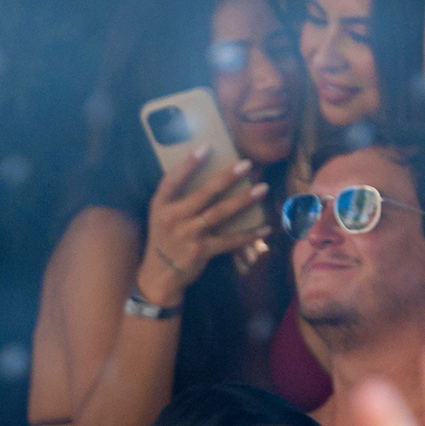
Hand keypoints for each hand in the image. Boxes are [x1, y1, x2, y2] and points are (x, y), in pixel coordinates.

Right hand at [137, 154, 264, 302]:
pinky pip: (229, 240)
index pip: (172, 180)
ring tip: (261, 189)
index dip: (188, 164)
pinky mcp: (200, 251)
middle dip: (227, 177)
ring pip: (220, 213)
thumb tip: (211, 177)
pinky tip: (265, 228)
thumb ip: (177, 200)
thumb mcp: (160, 217)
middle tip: (247, 164)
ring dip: (243, 200)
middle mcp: (172, 218)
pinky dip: (249, 235)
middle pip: (204, 193)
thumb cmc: (164, 241)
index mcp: (160, 206)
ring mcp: (187, 235)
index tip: (206, 148)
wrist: (159, 277)